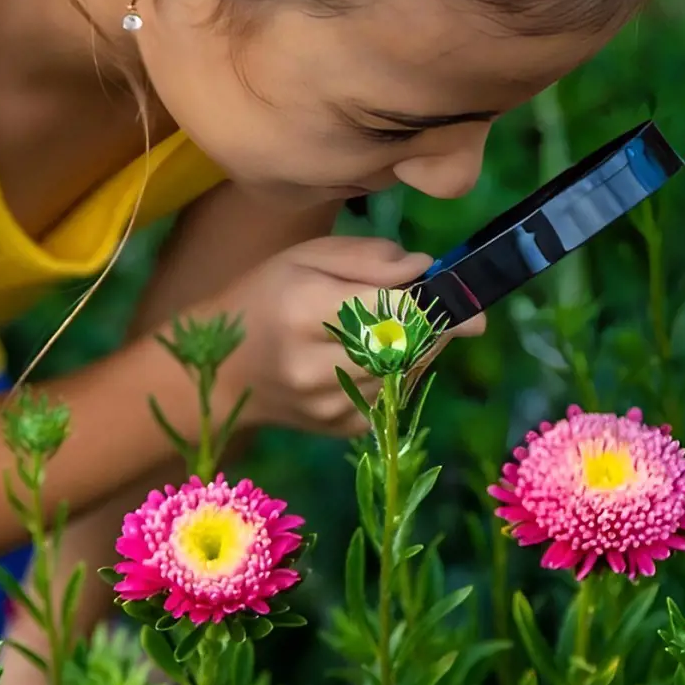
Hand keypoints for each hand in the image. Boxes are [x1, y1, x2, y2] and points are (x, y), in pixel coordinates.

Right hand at [206, 237, 483, 438]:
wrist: (221, 372)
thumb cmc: (264, 296)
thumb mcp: (306, 257)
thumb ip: (368, 257)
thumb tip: (426, 269)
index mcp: (303, 310)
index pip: (390, 310)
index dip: (435, 304)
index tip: (463, 297)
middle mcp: (315, 364)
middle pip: (406, 346)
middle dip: (438, 326)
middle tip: (452, 310)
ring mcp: (328, 404)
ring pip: (407, 373)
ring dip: (420, 348)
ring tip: (399, 326)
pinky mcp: (339, 427)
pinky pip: (394, 398)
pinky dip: (400, 374)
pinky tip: (377, 356)